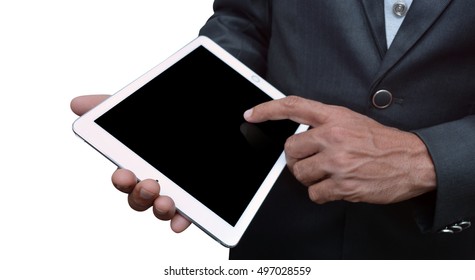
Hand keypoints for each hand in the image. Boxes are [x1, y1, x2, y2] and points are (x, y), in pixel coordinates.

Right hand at [70, 95, 190, 231]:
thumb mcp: (138, 110)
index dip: (122, 180)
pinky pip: (184, 216)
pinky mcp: (192, 200)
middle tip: (149, 185)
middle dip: (140, 194)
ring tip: (165, 201)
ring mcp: (173, 193)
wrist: (201, 127)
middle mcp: (153, 182)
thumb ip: (107, 106)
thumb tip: (76, 105)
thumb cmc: (161, 124)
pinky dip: (180, 220)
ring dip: (159, 209)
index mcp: (136, 165)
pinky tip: (179, 222)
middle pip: (139, 198)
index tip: (123, 175)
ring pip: (159, 209)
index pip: (124, 179)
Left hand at [244, 96, 435, 203]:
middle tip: (312, 160)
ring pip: (300, 173)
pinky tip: (337, 185)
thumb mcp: (352, 121)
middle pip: (290, 149)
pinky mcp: (343, 185)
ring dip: (310, 177)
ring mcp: (337, 162)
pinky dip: (322, 193)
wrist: (412, 161)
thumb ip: (324, 124)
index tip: (251, 114)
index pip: (293, 106)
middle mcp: (333, 137)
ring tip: (329, 173)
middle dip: (297, 158)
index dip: (267, 109)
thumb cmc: (381, 142)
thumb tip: (299, 134)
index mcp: (334, 117)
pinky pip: (314, 193)